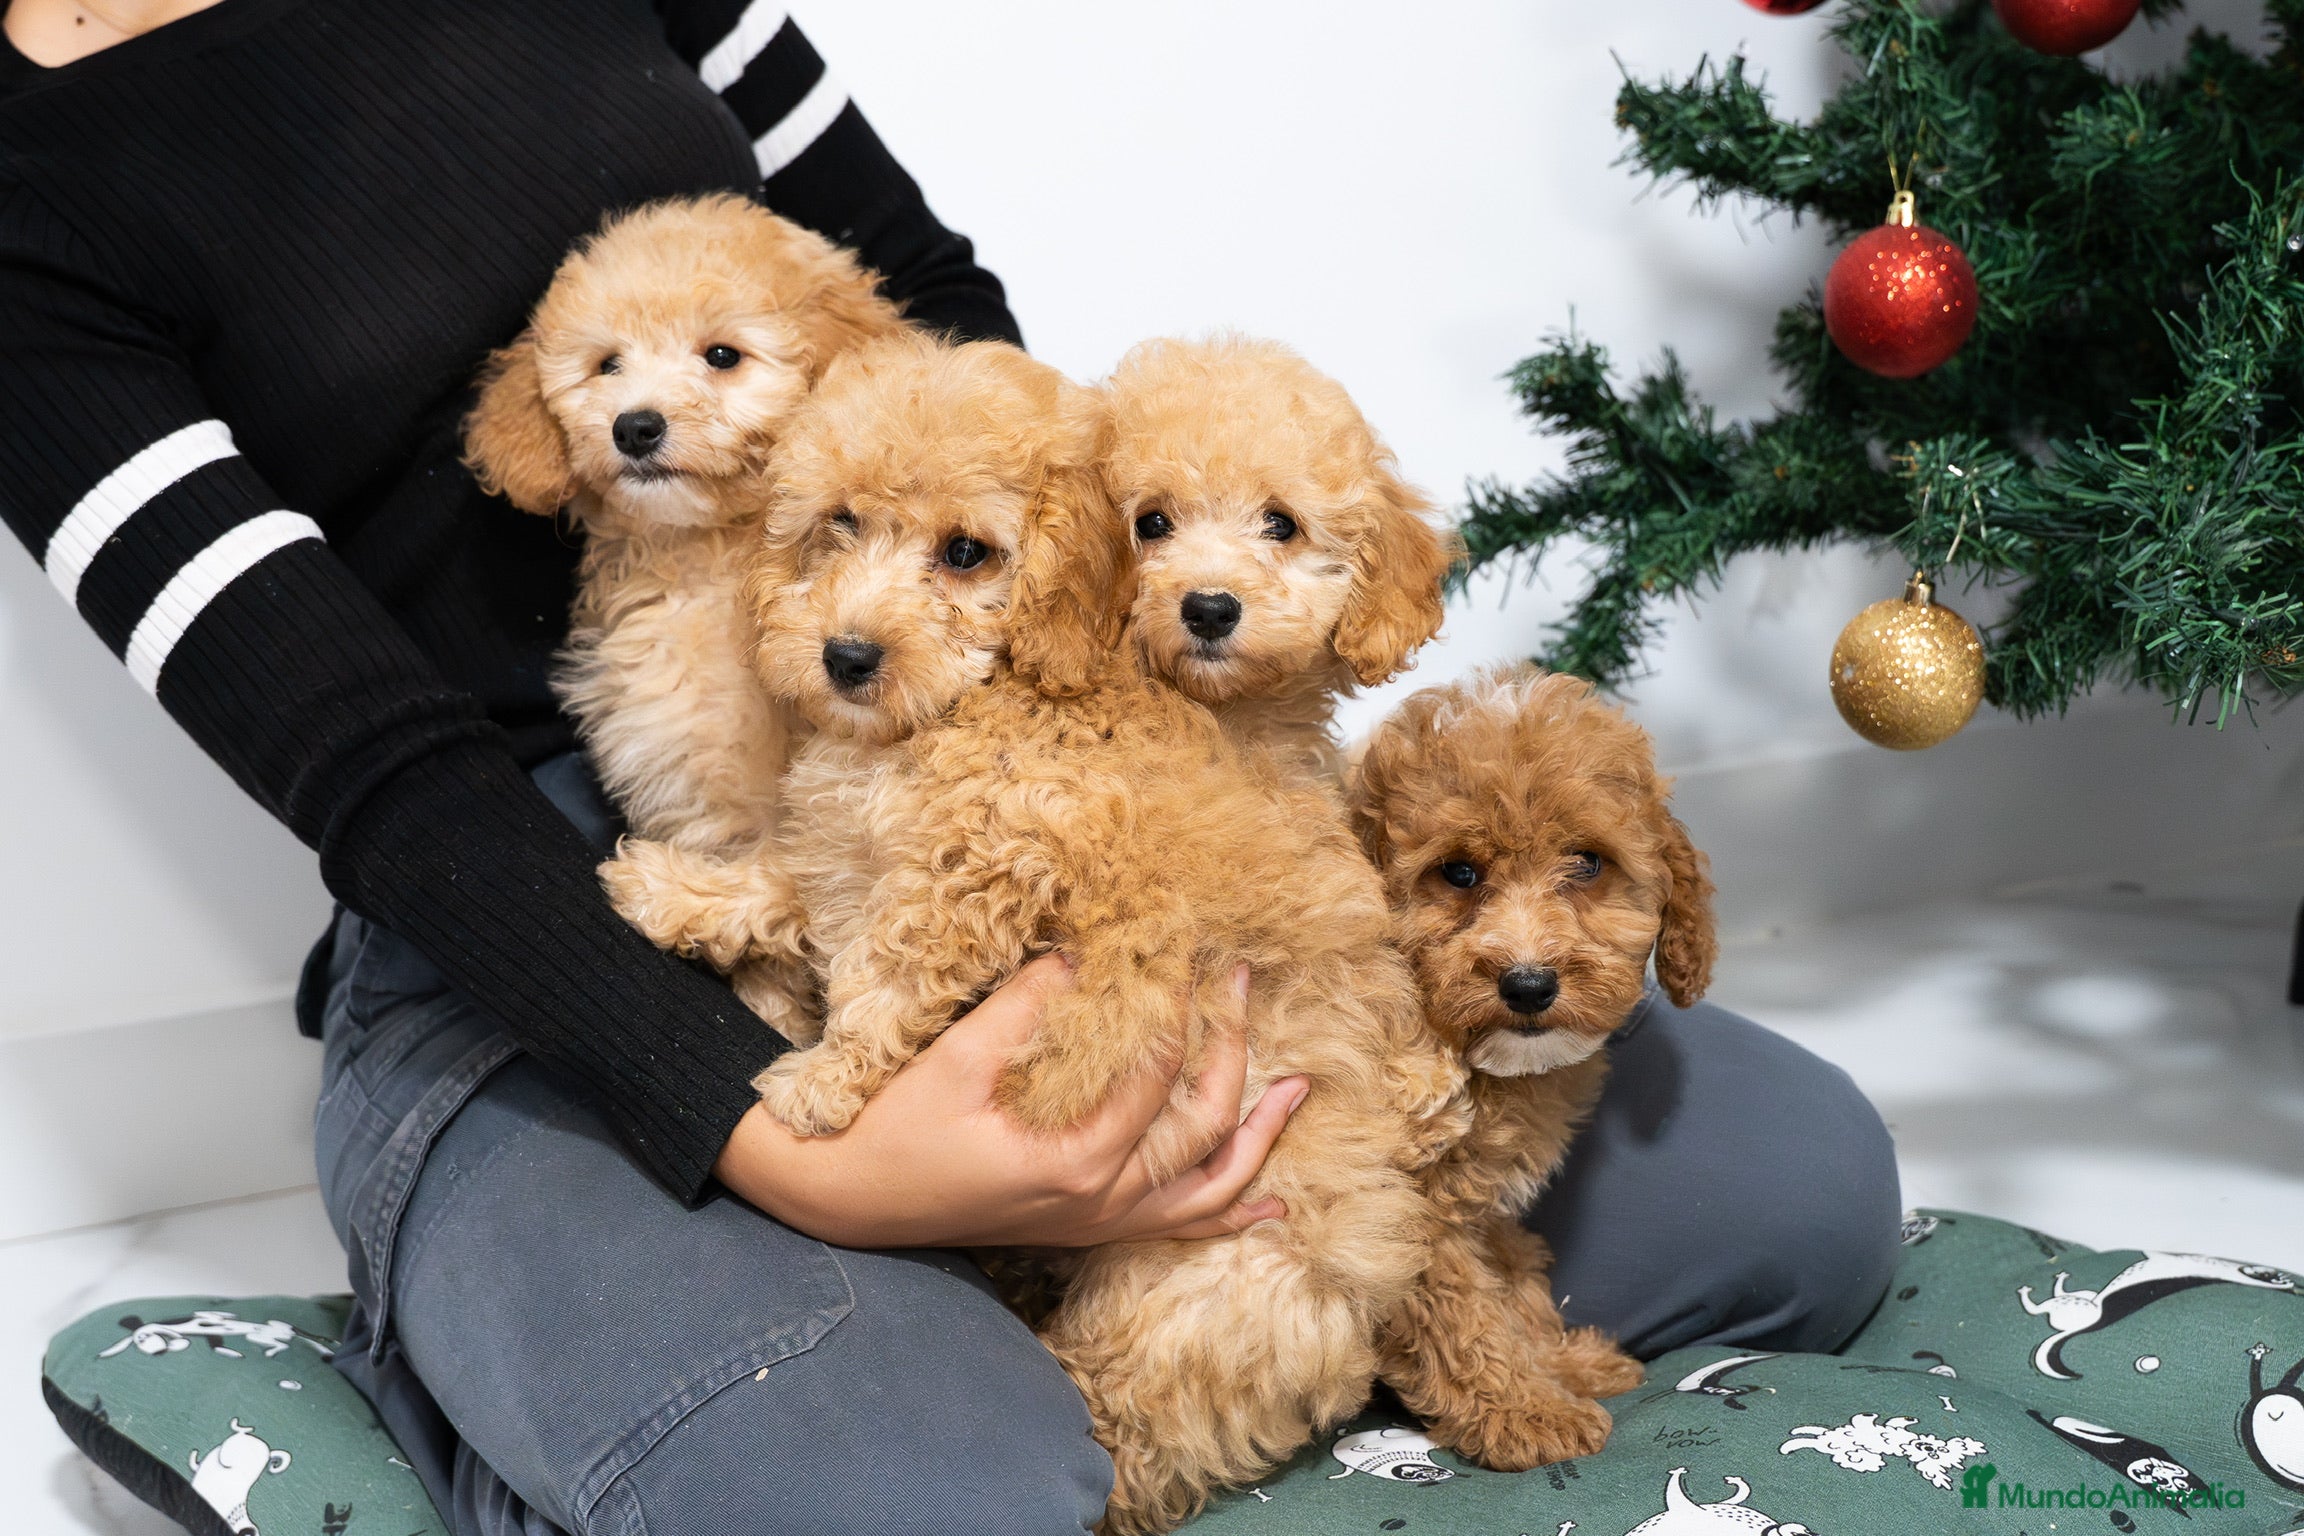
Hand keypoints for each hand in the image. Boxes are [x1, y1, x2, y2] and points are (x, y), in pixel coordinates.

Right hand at [712, 956, 1307, 1248]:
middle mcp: (1102, 1201)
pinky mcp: (1088, 1228)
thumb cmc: (895, 1129)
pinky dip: (1229, 1214)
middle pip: (1202, 1127)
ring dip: (1259, 1139)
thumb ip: (1025, 1006)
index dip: (1179, 1007)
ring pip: (1208, 1190)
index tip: (1187, 951)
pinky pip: (1178, 1228)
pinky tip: (1267, 1203)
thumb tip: (1082, 950)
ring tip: (1297, 1090)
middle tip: (1241, 982)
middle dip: (1234, 1051)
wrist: (848, 1202)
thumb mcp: (956, 1059)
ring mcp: (1099, 1222)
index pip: (1157, 1074)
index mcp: (1075, 1159)